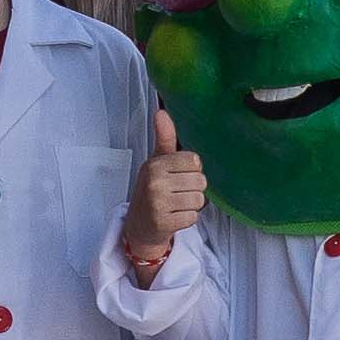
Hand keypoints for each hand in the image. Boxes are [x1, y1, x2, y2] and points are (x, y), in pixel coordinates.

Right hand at [122, 109, 207, 281]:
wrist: (139, 227)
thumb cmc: (152, 191)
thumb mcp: (157, 162)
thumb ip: (164, 138)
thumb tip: (161, 112)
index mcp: (155, 164)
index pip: (195, 161)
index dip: (191, 171)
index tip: (178, 177)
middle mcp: (155, 181)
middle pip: (200, 181)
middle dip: (193, 189)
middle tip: (176, 194)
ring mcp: (158, 203)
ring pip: (199, 200)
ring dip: (192, 205)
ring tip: (176, 205)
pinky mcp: (164, 222)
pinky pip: (193, 217)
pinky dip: (188, 219)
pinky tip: (174, 217)